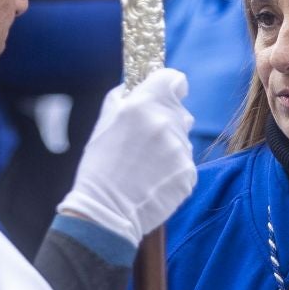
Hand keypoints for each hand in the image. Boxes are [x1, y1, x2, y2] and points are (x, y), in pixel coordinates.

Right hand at [58, 69, 196, 248]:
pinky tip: (154, 180)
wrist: (106, 210)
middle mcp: (166, 123)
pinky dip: (173, 170)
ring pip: (183, 139)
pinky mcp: (189, 174)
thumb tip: (134, 87)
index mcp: (143, 104)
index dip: (170, 86)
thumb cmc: (99, 167)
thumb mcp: (102, 123)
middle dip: (167, 121)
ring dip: (170, 147)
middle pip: (180, 111)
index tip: (166, 94)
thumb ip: (122, 99)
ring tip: (146, 165)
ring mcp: (180, 150)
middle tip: (145, 142)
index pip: (174, 79)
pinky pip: (185, 164)